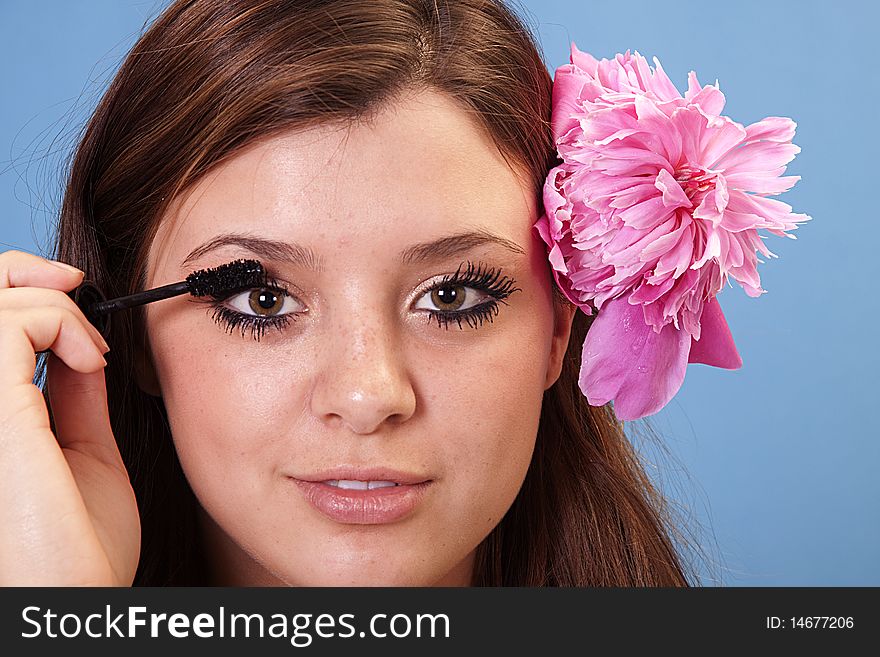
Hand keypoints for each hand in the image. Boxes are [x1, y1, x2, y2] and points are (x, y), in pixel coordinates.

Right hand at [0, 250, 139, 584]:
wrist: (77, 603)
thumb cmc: (79, 549)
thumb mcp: (82, 453)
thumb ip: (73, 397)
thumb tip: (81, 345)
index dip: (17, 290)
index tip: (75, 295)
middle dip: (21, 274)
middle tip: (75, 288)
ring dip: (50, 304)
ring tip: (92, 352)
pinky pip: (10, 324)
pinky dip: (57, 319)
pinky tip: (90, 360)